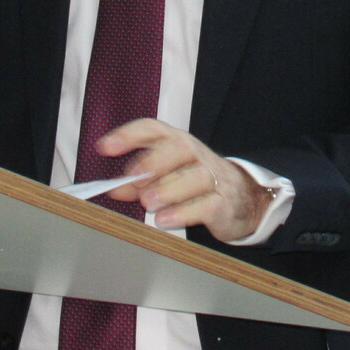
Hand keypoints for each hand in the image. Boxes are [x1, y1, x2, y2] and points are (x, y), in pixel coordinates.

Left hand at [99, 119, 270, 242]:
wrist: (245, 199)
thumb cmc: (197, 185)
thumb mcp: (167, 178)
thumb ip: (139, 182)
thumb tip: (114, 188)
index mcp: (179, 144)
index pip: (154, 129)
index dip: (128, 135)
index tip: (105, 147)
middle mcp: (197, 156)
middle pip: (179, 146)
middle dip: (154, 161)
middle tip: (133, 180)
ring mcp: (213, 178)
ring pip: (195, 176)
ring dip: (167, 189)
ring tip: (148, 203)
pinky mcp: (222, 203)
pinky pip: (205, 204)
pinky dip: (183, 213)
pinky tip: (164, 220)